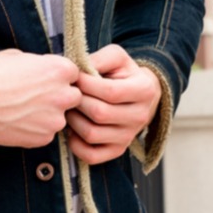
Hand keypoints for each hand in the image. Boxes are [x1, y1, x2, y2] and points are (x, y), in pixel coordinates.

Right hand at [0, 49, 81, 147]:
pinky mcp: (43, 139)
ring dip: (47, 114)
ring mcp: (54, 120)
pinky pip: (46, 132)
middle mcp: (63, 95)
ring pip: (60, 116)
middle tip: (35, 95)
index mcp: (59, 70)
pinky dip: (35, 128)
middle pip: (74, 96)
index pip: (74, 74)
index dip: (59, 76)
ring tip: (21, 108)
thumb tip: (48, 71)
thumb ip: (41, 65)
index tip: (45, 78)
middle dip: (59, 96)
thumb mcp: (18, 56)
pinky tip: (16, 120)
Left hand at [65, 45, 160, 164]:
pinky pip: (91, 156)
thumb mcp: (116, 57)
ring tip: (70, 107)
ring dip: (73, 120)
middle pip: (99, 113)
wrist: (139, 94)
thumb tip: (78, 71)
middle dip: (77, 101)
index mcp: (144, 90)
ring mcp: (129, 137)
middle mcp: (140, 117)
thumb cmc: (123, 73)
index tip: (74, 77)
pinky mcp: (117, 150)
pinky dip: (76, 144)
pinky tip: (73, 128)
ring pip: (92, 134)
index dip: (86, 83)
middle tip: (68, 92)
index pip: (110, 92)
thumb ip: (99, 59)